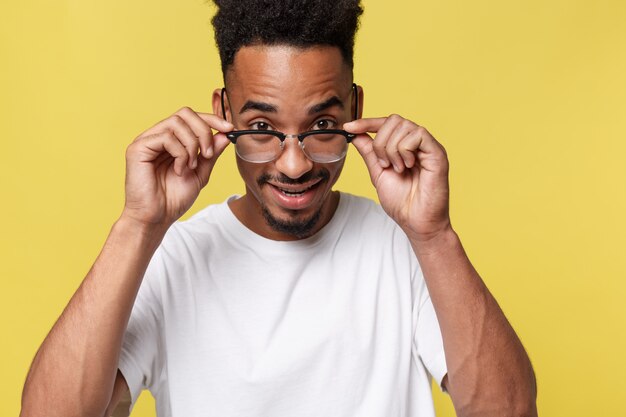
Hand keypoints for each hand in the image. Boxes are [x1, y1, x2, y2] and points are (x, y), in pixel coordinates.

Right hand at [121, 106, 232, 228]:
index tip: (229, 128)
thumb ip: (211, 154)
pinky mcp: (137, 148)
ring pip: (176, 123)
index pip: (191, 117)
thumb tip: (225, 134)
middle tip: (208, 153)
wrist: (156, 218)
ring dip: (192, 145)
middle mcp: (157, 136)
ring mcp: (146, 140)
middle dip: (203, 130)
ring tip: (191, 166)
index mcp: (171, 140)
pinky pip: (166, 137)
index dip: (211, 119)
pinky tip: (179, 170)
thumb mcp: (200, 173)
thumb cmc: (173, 199)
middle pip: (184, 113)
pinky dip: (180, 153)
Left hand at [344, 115, 450, 240]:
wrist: (415, 222)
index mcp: (405, 146)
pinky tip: (407, 166)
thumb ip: (369, 152)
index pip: (386, 123)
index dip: (366, 122)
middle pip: (393, 120)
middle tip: (384, 164)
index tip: (348, 127)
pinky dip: (405, 150)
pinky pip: (418, 134)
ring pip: (404, 126)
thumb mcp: (378, 173)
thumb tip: (355, 134)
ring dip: (392, 149)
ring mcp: (428, 146)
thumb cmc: (402, 202)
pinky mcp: (438, 152)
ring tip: (397, 168)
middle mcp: (418, 143)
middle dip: (380, 141)